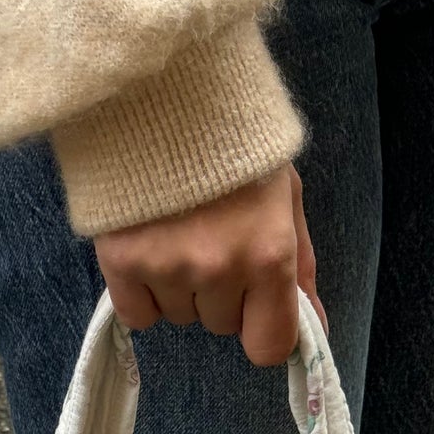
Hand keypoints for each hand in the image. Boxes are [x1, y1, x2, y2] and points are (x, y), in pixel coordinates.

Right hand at [94, 164, 325, 366]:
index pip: (269, 345)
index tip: (254, 306)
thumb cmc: (235, 141)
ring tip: (176, 229)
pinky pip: (137, 314)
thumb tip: (313, 326)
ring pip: (179, 315)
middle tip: (210, 236)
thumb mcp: (283, 196)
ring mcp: (167, 266)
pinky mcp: (121, 260)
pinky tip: (148, 248)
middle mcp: (218, 268)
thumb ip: (300, 267)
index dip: (261, 328)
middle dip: (220, 292)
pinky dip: (141, 292)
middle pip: (220, 324)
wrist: (163, 88)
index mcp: (269, 254)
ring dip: (179, 286)